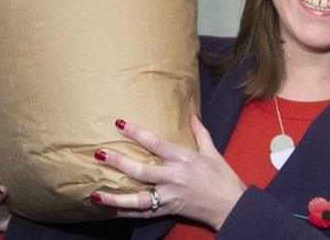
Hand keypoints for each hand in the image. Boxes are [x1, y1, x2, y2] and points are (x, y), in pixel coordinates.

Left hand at [90, 115, 245, 230]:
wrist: (233, 206)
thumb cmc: (224, 178)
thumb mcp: (213, 152)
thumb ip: (200, 133)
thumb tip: (192, 115)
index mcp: (183, 158)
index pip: (155, 143)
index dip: (136, 132)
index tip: (119, 123)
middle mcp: (173, 177)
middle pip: (141, 171)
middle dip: (119, 162)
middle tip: (99, 154)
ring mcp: (170, 196)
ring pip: (139, 198)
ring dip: (116, 196)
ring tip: (96, 194)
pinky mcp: (170, 210)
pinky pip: (145, 213)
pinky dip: (128, 212)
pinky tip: (111, 210)